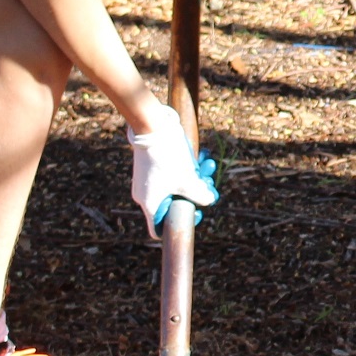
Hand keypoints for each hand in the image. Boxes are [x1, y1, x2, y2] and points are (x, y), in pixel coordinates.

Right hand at [129, 100, 218, 231]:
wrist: (152, 126)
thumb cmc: (167, 158)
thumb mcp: (188, 180)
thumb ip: (200, 195)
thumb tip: (209, 200)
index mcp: (149, 204)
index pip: (159, 229)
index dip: (178, 225)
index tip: (195, 213)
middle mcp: (146, 195)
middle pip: (174, 204)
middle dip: (195, 193)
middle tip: (209, 183)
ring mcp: (149, 180)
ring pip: (177, 186)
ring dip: (195, 177)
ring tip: (209, 164)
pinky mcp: (154, 166)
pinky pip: (173, 174)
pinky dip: (186, 168)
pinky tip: (202, 157)